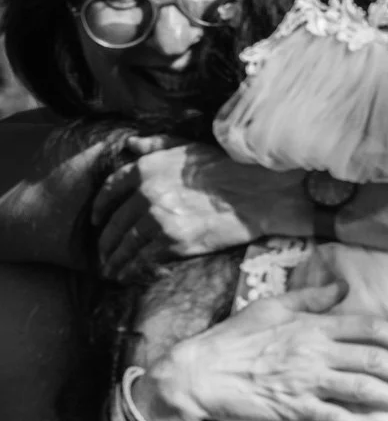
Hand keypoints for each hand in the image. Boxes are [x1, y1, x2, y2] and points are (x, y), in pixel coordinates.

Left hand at [92, 137, 301, 280]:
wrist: (258, 192)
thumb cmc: (230, 168)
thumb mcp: (190, 147)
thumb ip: (157, 145)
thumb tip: (131, 144)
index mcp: (147, 168)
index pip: (110, 190)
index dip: (100, 208)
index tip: (97, 220)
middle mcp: (147, 193)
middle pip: (114, 222)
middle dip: (105, 240)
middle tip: (102, 253)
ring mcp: (159, 219)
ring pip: (126, 244)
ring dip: (115, 259)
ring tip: (111, 269)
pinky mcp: (174, 242)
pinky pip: (144, 259)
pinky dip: (133, 270)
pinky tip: (128, 276)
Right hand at [137, 280, 387, 420]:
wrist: (196, 372)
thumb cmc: (233, 337)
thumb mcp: (273, 306)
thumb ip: (312, 298)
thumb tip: (343, 285)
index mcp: (314, 325)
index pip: (370, 329)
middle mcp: (317, 351)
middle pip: (376, 360)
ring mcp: (307, 381)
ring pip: (364, 389)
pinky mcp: (293, 408)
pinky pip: (334, 418)